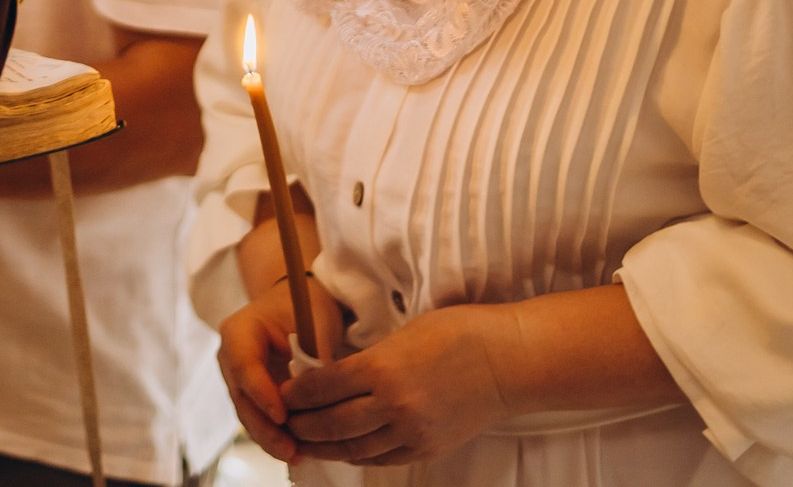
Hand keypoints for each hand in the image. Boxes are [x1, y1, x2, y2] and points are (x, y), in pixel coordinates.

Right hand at [217, 274, 348, 464]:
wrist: (298, 303)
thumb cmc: (306, 304)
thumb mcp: (317, 320)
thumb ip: (316, 353)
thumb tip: (322, 392)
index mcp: (239, 330)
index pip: (245, 365)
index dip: (261, 393)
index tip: (283, 416)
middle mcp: (231, 357)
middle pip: (242, 398)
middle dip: (265, 428)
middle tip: (290, 449)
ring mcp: (239, 378)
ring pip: (249, 414)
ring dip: (270, 438)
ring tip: (296, 456)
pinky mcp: (253, 395)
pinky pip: (260, 418)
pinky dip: (276, 435)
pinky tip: (297, 451)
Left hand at [279, 303, 513, 466]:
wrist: (510, 361)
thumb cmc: (460, 332)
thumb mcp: (405, 333)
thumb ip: (370, 358)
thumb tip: (336, 374)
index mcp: (382, 367)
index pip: (323, 387)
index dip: (297, 394)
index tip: (283, 393)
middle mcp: (393, 404)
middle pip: (331, 423)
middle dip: (302, 425)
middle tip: (285, 422)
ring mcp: (412, 431)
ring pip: (354, 448)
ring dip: (324, 447)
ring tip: (305, 441)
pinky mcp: (428, 448)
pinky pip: (382, 459)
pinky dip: (358, 456)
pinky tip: (345, 450)